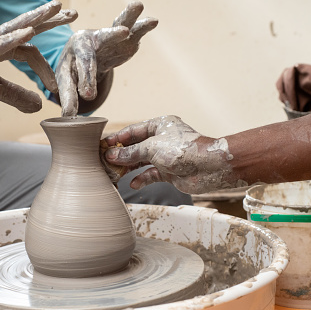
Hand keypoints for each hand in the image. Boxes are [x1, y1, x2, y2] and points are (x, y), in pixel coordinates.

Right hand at [0, 1, 77, 115]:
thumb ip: (16, 95)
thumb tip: (39, 105)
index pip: (28, 50)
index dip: (44, 68)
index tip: (56, 87)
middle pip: (25, 27)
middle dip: (49, 19)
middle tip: (73, 12)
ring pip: (12, 28)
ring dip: (34, 18)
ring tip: (55, 9)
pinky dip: (12, 39)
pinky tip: (28, 32)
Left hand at [56, 1, 157, 116]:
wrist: (82, 55)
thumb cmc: (72, 68)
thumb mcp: (67, 81)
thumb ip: (69, 96)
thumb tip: (67, 117)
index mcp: (73, 49)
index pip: (80, 66)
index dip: (84, 80)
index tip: (88, 95)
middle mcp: (90, 39)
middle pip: (98, 42)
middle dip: (112, 38)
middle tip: (122, 35)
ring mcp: (107, 38)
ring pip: (116, 29)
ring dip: (127, 19)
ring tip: (137, 7)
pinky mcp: (123, 40)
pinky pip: (133, 32)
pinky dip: (142, 27)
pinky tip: (152, 21)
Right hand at [102, 115, 234, 193]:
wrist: (208, 168)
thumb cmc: (183, 150)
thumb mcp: (151, 148)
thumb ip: (130, 153)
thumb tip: (111, 155)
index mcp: (159, 125)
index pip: (133, 131)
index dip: (117, 138)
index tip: (102, 145)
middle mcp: (162, 139)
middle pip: (136, 146)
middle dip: (121, 154)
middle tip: (104, 161)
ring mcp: (166, 156)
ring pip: (142, 161)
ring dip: (129, 167)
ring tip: (114, 173)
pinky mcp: (169, 171)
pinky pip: (151, 174)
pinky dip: (142, 179)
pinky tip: (133, 184)